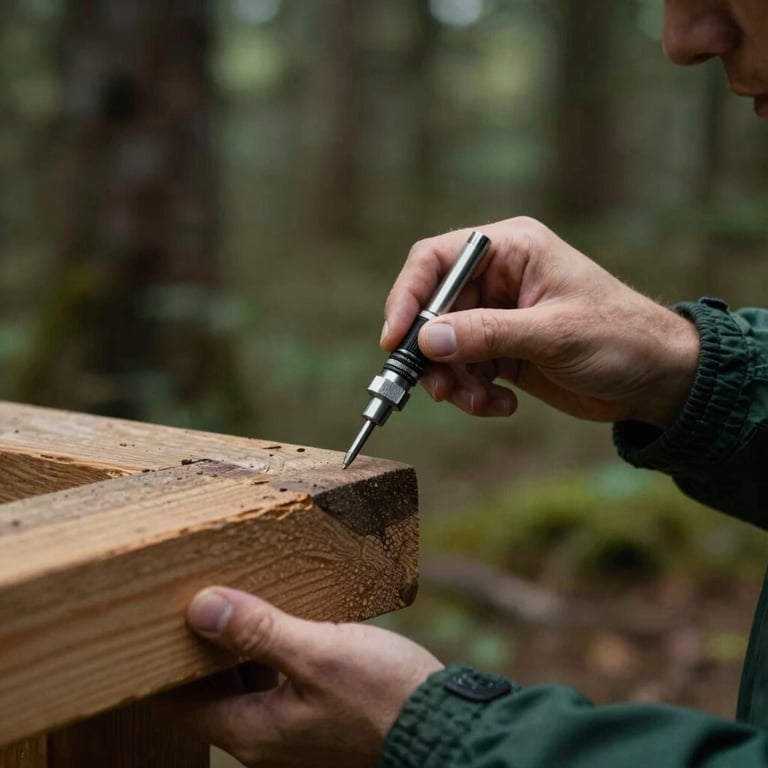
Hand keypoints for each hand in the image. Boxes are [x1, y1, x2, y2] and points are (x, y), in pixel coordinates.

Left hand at [172, 587, 443, 767]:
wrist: (444, 725)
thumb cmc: (384, 695)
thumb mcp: (319, 654)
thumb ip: (258, 631)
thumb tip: (201, 607)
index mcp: (253, 732)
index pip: (177, 702)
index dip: (159, 663)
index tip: (152, 623)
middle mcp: (264, 738)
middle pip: (207, 692)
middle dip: (198, 648)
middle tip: (193, 597)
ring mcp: (290, 730)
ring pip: (240, 685)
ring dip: (234, 648)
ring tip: (233, 600)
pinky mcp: (313, 717)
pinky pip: (272, 683)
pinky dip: (264, 655)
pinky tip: (277, 622)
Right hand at [383, 217, 699, 427]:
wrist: (658, 381)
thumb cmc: (620, 338)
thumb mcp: (553, 334)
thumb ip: (487, 334)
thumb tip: (425, 340)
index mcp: (511, 250)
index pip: (435, 260)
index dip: (408, 296)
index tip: (396, 340)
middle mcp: (498, 279)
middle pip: (432, 310)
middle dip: (432, 355)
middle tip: (437, 390)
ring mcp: (497, 318)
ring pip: (444, 348)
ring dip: (453, 382)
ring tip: (480, 403)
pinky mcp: (501, 352)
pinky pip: (464, 372)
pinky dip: (474, 395)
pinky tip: (504, 406)